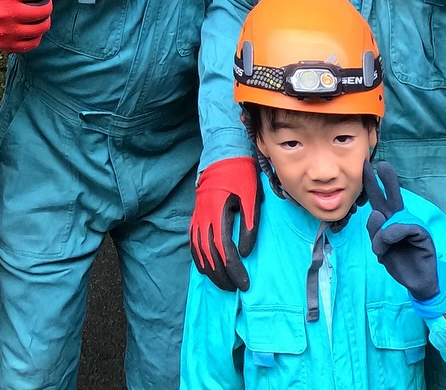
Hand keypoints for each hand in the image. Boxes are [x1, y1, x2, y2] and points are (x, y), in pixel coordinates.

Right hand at [0, 0, 51, 50]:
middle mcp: (2, 12)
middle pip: (44, 9)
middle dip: (40, 0)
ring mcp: (2, 31)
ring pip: (41, 27)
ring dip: (38, 17)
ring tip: (26, 7)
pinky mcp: (3, 44)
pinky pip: (33, 43)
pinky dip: (32, 34)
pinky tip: (23, 22)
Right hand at [190, 157, 261, 290]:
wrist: (223, 158)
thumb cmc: (241, 176)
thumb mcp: (251, 198)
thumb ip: (250, 225)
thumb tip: (246, 252)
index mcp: (217, 213)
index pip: (224, 250)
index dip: (233, 269)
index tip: (244, 283)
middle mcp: (203, 218)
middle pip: (210, 255)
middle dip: (222, 276)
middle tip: (235, 288)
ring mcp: (197, 217)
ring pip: (199, 251)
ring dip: (210, 271)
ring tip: (222, 284)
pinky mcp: (196, 216)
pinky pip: (193, 242)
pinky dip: (198, 259)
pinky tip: (205, 268)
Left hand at [362, 163, 445, 320]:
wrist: (418, 282)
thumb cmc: (399, 262)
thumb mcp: (380, 248)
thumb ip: (375, 231)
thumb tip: (375, 212)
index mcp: (389, 220)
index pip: (378, 199)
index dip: (372, 183)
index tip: (366, 166)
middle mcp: (400, 219)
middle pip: (392, 196)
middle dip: (386, 179)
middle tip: (381, 164)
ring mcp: (412, 224)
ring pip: (392, 217)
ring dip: (382, 234)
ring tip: (381, 249)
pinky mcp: (422, 233)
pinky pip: (403, 227)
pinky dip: (393, 235)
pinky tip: (390, 243)